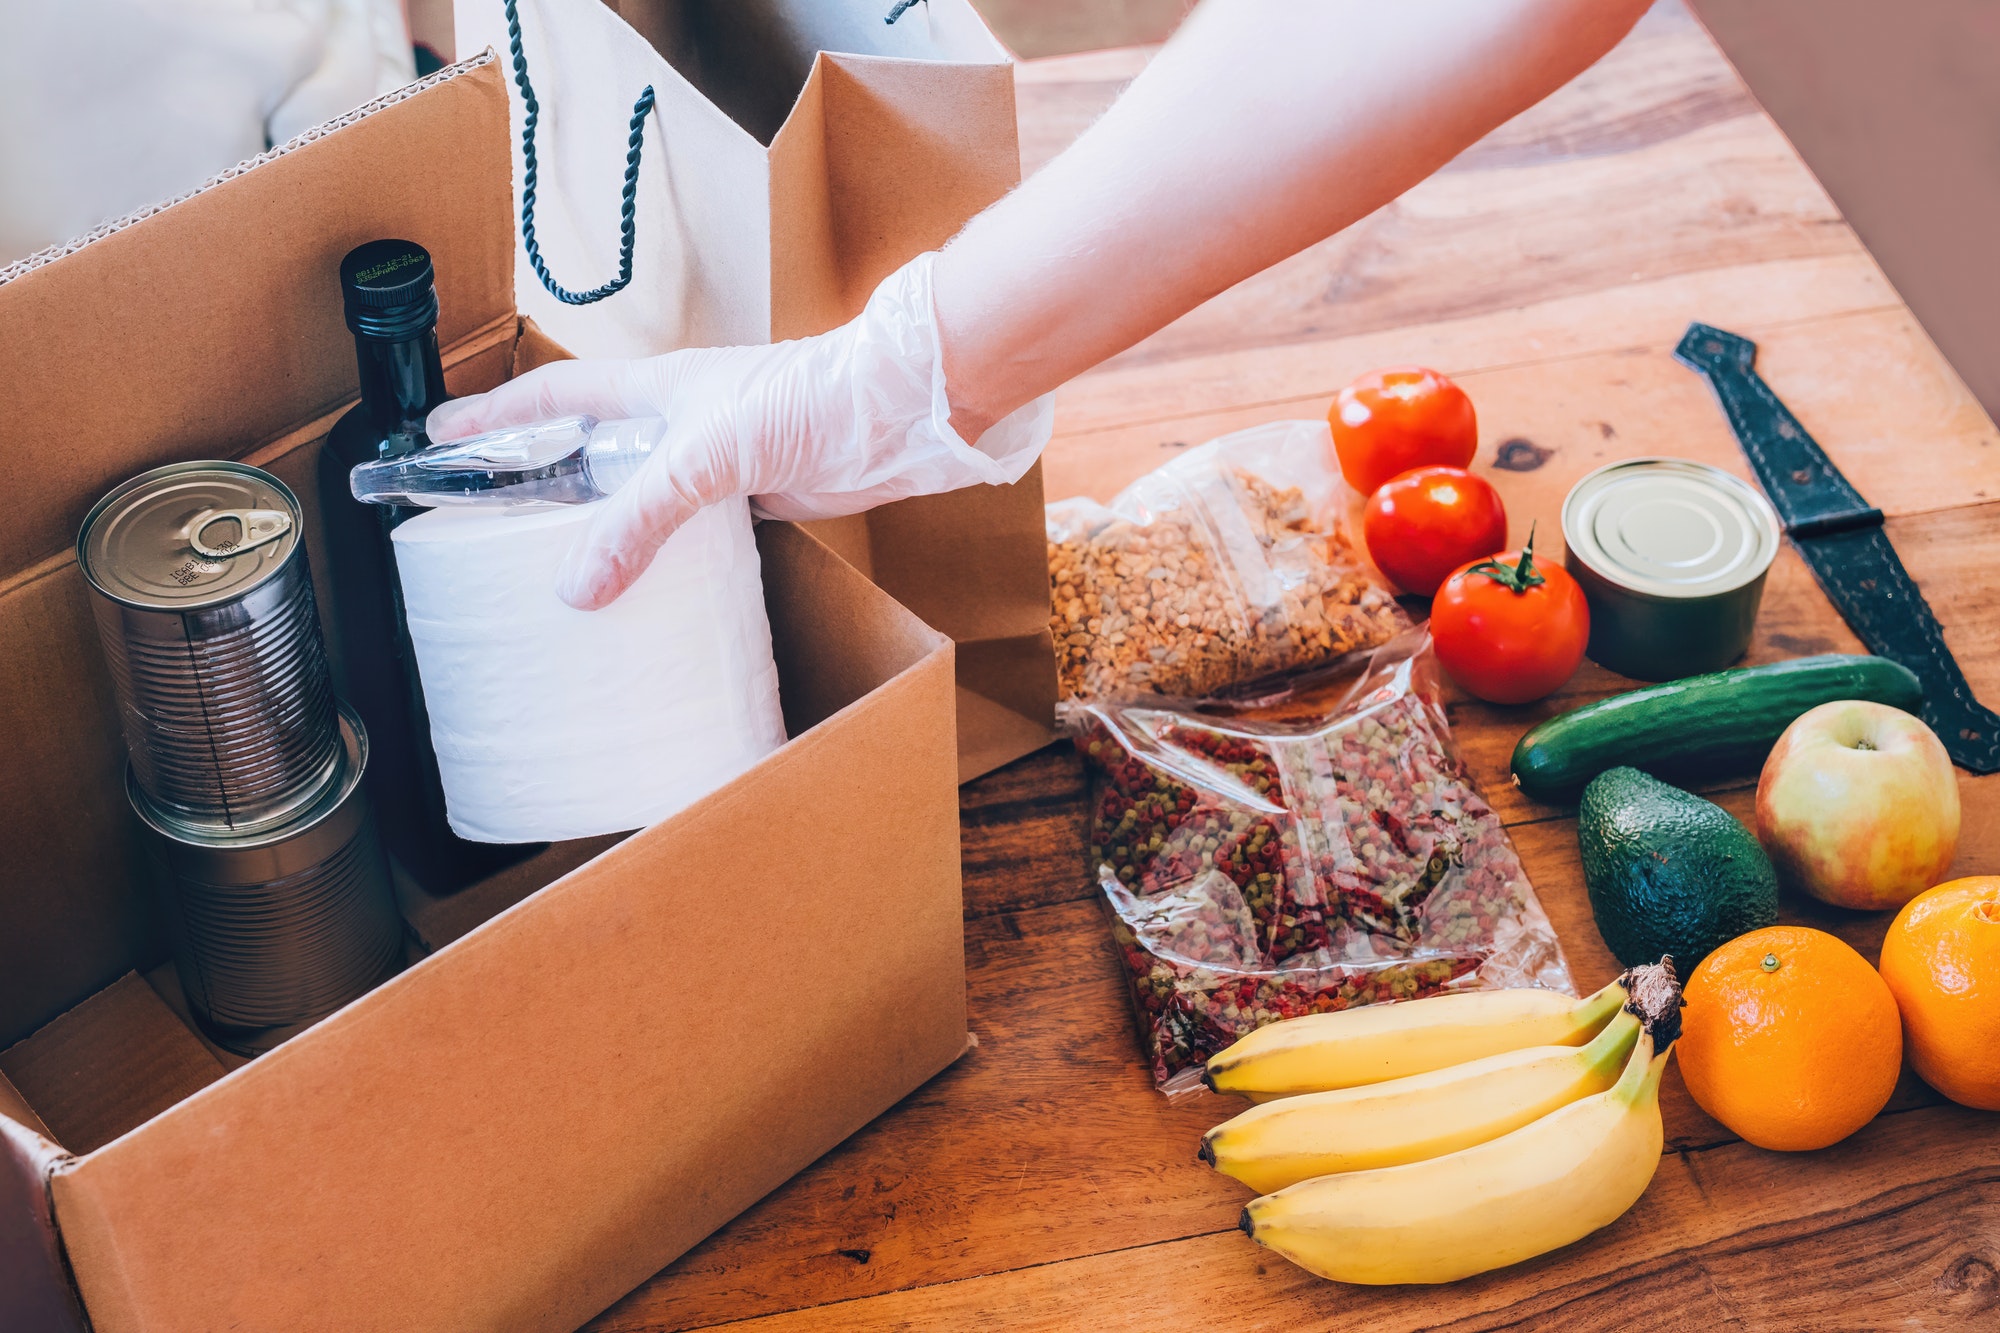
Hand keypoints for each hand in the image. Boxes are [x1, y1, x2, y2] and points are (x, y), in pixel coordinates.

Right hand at [428, 252, 1049, 608]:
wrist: (897, 413)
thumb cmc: (810, 399)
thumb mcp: (708, 454)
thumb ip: (641, 517)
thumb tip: (577, 584)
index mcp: (653, 391)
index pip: (552, 398)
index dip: (494, 415)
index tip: (439, 432)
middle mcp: (678, 423)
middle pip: (587, 450)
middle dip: (535, 476)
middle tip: (482, 513)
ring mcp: (715, 462)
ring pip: (637, 495)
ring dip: (599, 525)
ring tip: (549, 566)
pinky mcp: (752, 499)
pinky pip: (687, 532)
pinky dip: (659, 556)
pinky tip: (641, 588)